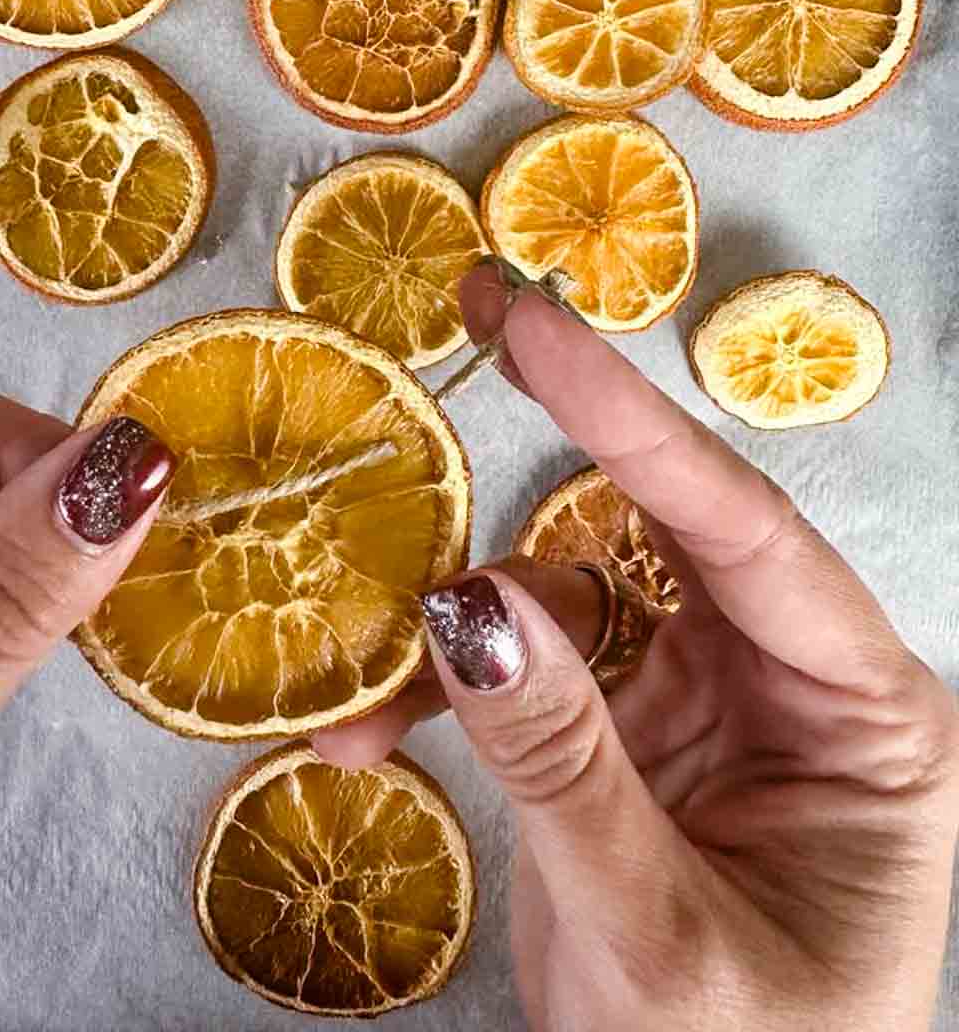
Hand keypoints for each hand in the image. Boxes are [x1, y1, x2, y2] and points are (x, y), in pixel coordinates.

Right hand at [318, 267, 958, 1031]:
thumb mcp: (654, 928)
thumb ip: (561, 758)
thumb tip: (464, 597)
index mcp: (868, 714)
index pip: (748, 531)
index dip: (633, 417)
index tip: (533, 326)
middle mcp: (792, 682)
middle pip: (665, 526)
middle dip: (564, 437)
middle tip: (482, 314)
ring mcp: (705, 704)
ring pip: (574, 598)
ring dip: (464, 626)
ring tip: (372, 692)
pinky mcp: (629, 738)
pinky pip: (530, 675)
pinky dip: (448, 696)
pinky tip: (373, 738)